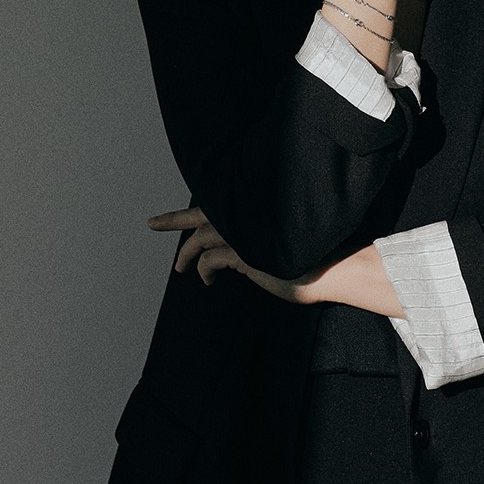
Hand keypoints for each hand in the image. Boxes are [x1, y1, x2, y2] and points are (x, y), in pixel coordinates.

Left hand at [147, 207, 321, 303]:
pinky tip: (209, 280)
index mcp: (256, 209)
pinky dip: (204, 270)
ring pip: (200, 239)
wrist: (331, 268)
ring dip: (187, 256)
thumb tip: (239, 250)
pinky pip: (209, 261)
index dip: (199, 207)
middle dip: (173, 219)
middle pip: (200, 214)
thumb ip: (260, 236)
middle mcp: (247, 215)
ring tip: (181, 268)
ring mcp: (244, 232)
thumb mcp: (282, 242)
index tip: (184, 210)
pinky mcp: (243, 252)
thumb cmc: (315, 257)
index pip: (219, 203)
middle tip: (151, 223)